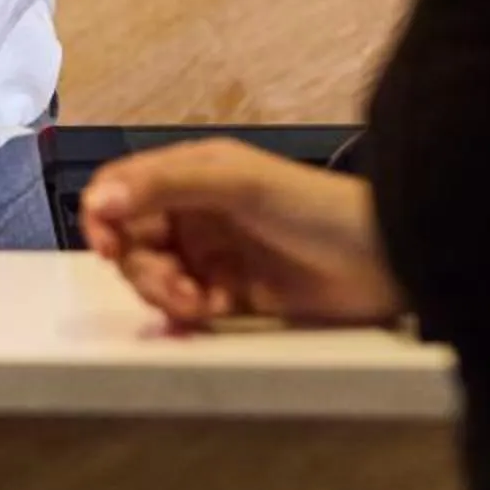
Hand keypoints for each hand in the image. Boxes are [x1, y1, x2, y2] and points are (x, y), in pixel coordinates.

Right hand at [81, 140, 404, 327]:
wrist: (387, 260)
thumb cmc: (318, 208)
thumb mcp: (239, 183)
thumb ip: (168, 184)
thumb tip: (102, 197)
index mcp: (191, 174)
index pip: (121, 189)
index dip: (103, 216)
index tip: (107, 248)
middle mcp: (195, 212)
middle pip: (132, 242)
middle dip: (143, 268)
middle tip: (174, 288)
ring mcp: (213, 255)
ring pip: (155, 278)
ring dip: (165, 294)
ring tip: (199, 304)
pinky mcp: (233, 297)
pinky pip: (186, 309)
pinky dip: (187, 316)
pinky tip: (211, 313)